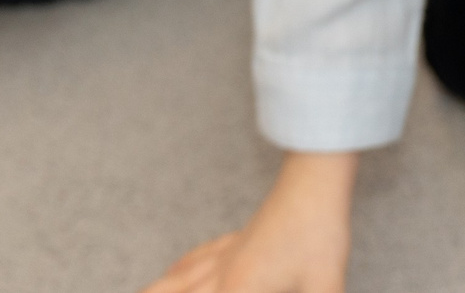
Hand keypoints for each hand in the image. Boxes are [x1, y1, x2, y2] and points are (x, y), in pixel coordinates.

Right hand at [142, 152, 354, 292]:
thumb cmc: (319, 232)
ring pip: (177, 278)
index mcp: (237, 289)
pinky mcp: (237, 240)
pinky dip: (177, 272)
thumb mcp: (324, 286)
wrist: (314, 181)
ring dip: (158, 289)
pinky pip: (195, 259)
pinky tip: (171, 273)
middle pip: (171, 292)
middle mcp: (222, 273)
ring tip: (139, 292)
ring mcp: (226, 254)